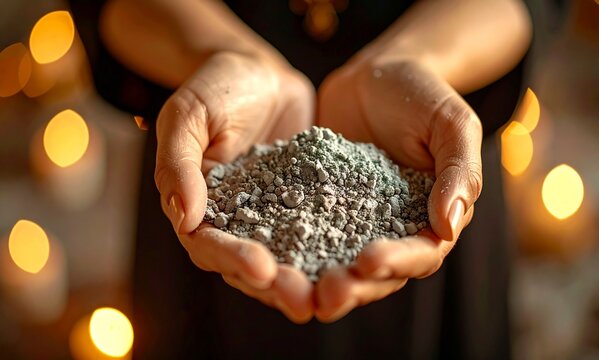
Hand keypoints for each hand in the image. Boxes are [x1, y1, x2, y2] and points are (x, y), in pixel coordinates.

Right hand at [155, 52, 315, 322]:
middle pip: (251, 266)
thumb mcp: (188, 116)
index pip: (210, 246)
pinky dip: (337, 249)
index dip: (233, 260)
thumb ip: (179, 163)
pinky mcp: (305, 206)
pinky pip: (320, 231)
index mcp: (198, 208)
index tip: (261, 269)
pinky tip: (361, 261)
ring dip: (310, 280)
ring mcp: (272, 217)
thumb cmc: (215, 88)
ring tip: (337, 293)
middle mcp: (235, 222)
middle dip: (277, 286)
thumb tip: (185, 218)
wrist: (259, 73)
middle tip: (305, 301)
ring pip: (289, 258)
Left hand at [315, 57, 481, 321]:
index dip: (398, 262)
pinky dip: (292, 247)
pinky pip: (308, 232)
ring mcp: (356, 221)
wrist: (376, 75)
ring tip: (292, 287)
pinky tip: (267, 253)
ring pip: (340, 262)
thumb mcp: (451, 124)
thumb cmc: (423, 94)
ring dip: (319, 279)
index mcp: (434, 217)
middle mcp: (395, 228)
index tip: (368, 261)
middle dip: (354, 287)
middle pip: (378, 274)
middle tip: (325, 295)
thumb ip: (458, 172)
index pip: (422, 253)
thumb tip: (449, 227)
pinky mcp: (323, 208)